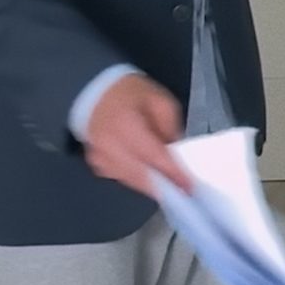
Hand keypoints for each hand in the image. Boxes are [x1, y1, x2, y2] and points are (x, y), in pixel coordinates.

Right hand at [83, 74, 190, 197]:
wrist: (97, 93)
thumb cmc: (130, 94)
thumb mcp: (159, 100)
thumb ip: (170, 126)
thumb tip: (177, 152)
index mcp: (124, 123)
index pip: (153, 155)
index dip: (172, 173)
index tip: (188, 186)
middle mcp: (108, 143)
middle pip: (140, 174)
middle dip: (164, 185)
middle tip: (183, 190)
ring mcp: (99, 156)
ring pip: (131, 180)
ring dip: (151, 185)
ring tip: (170, 183)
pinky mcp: (96, 164)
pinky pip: (121, 177)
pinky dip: (136, 178)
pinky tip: (148, 173)